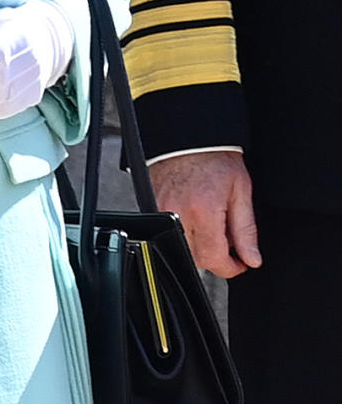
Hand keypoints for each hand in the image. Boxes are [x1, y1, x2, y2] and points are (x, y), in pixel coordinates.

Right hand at [150, 150, 261, 278]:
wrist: (187, 136)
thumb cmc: (214, 157)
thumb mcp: (241, 191)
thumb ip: (246, 230)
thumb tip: (251, 258)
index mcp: (203, 211)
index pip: (215, 259)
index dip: (231, 268)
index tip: (240, 264)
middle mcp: (178, 214)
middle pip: (197, 259)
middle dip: (216, 256)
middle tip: (228, 239)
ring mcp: (161, 210)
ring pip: (182, 248)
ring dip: (199, 246)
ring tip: (211, 223)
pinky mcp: (152, 206)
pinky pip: (168, 232)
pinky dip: (184, 232)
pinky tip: (194, 215)